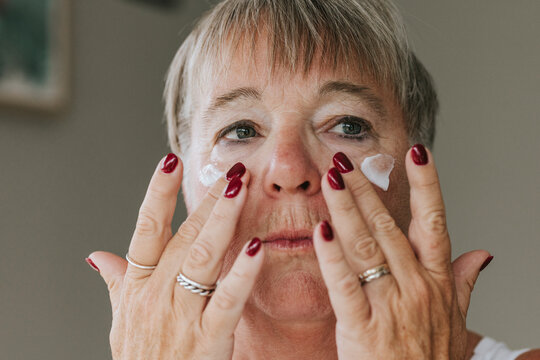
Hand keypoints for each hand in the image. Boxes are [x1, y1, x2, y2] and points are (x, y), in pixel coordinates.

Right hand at [86, 156, 262, 359]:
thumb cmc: (140, 357)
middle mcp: (157, 293)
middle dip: (208, 200)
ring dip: (223, 219)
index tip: (171, 159)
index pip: (145, 228)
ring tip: (240, 188)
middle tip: (230, 169)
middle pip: (184, 235)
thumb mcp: (120, 319)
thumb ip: (116, 283)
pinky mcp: (208, 338)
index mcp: (137, 285)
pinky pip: (227, 299)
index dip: (157, 192)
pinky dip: (242, 272)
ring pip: (203, 257)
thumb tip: (97, 255)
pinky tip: (258, 246)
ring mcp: (182, 314)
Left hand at [312, 147, 490, 358]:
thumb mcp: (457, 320)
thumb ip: (464, 282)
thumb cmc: (431, 359)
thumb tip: (483, 254)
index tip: (418, 151)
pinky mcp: (363, 328)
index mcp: (436, 281)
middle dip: (368, 190)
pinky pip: (345, 284)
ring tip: (332, 178)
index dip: (428, 184)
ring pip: (366, 246)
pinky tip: (321, 229)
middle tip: (348, 160)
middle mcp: (415, 286)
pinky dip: (332, 256)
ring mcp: (390, 306)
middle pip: (390, 227)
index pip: (434, 222)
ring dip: (347, 209)